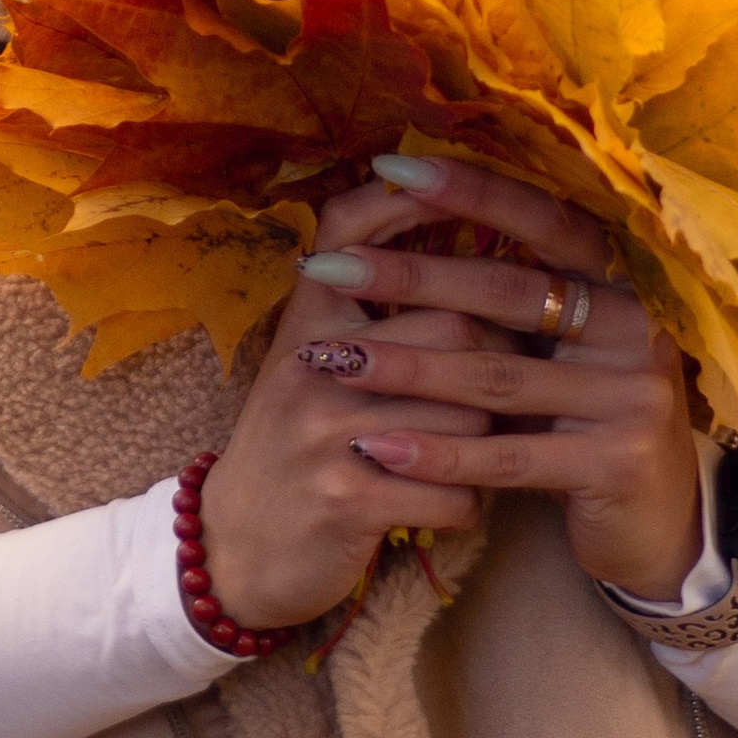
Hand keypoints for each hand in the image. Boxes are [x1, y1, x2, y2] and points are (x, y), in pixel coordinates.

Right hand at [196, 174, 498, 631]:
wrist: (231, 549)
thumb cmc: (291, 446)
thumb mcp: (306, 364)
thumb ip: (363, 311)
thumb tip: (457, 257)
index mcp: (307, 323)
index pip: (352, 233)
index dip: (408, 201)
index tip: (460, 187)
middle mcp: (313, 366)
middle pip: (454, 329)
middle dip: (495, 363)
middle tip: (506, 385)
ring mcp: (327, 432)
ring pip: (467, 417)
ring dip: (484, 445)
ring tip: (471, 454)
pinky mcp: (348, 500)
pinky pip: (453, 493)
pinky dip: (464, 506)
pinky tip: (448, 502)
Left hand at [293, 154, 703, 604]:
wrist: (656, 526)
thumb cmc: (584, 422)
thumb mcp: (561, 352)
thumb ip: (515, 298)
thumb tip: (408, 222)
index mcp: (624, 283)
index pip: (544, 221)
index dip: (472, 190)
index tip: (390, 168)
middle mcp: (637, 328)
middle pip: (509, 292)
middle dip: (411, 277)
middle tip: (329, 267)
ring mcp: (633, 397)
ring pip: (497, 375)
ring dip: (405, 367)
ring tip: (332, 359)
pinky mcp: (616, 463)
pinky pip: (506, 455)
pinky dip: (436, 451)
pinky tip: (376, 447)